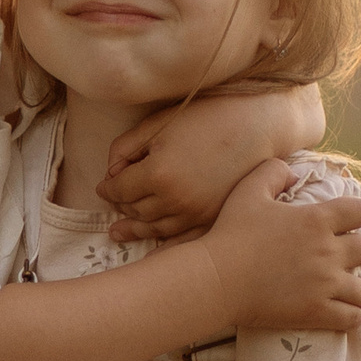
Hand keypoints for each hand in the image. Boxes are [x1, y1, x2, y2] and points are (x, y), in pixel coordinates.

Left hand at [101, 83, 325, 239]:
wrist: (257, 124)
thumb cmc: (207, 116)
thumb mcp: (158, 124)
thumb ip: (125, 149)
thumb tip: (111, 173)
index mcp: (158, 174)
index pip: (118, 189)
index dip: (107, 187)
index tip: (103, 185)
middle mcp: (176, 200)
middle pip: (135, 210)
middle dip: (120, 204)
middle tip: (114, 199)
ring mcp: (196, 213)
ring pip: (154, 227)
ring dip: (136, 225)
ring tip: (121, 229)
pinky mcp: (212, 218)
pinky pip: (180, 237)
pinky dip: (162, 240)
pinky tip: (151, 244)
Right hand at [204, 163, 360, 336]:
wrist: (215, 280)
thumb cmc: (230, 234)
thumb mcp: (248, 191)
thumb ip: (274, 172)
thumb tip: (294, 174)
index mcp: (317, 219)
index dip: (356, 216)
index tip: (343, 224)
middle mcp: (328, 251)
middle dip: (360, 251)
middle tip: (341, 257)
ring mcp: (325, 285)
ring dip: (355, 290)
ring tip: (341, 290)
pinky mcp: (315, 312)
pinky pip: (352, 319)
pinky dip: (349, 317)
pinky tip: (337, 312)